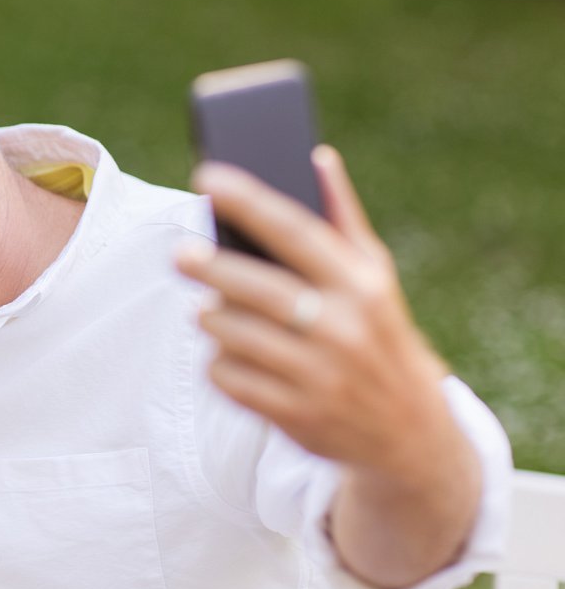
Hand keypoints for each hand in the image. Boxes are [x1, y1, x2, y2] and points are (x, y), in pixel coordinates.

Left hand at [175, 145, 480, 587]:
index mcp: (361, 284)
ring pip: (235, 336)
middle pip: (257, 289)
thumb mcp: (375, 276)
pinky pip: (231, 379)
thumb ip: (343, 218)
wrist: (408, 432)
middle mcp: (344, 329)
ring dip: (211, 319)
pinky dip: (220, 364)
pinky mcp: (296, 415)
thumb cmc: (378, 333)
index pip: (297, 232)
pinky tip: (228, 354)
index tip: (208, 176)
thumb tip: (316, 156)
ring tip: (209, 309)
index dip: (249, 202)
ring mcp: (319, 376)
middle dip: (211, 268)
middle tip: (180, 253)